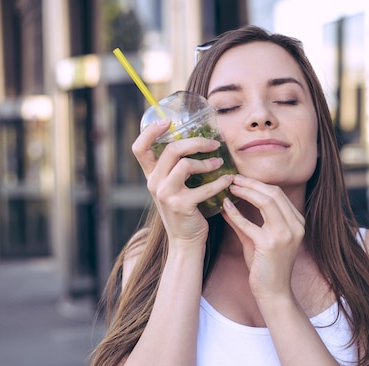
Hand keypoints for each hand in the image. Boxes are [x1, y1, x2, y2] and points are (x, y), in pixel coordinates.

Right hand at [132, 120, 233, 246]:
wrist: (185, 241)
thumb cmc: (185, 209)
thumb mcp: (174, 187)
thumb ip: (176, 167)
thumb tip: (198, 140)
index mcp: (151, 176)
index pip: (139, 148)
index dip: (150, 131)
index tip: (167, 121)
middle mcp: (154, 183)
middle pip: (171, 150)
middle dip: (195, 142)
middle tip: (214, 143)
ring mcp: (166, 195)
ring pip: (185, 165)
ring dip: (207, 162)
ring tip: (219, 163)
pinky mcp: (181, 206)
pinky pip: (204, 187)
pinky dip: (220, 182)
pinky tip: (228, 180)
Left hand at [221, 175, 305, 299]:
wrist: (274, 292)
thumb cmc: (265, 267)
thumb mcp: (256, 240)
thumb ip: (244, 222)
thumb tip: (227, 204)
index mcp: (297, 222)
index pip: (278, 194)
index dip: (259, 184)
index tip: (241, 180)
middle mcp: (295, 226)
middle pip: (274, 193)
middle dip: (252, 183)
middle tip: (233, 179)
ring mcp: (285, 234)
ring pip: (266, 201)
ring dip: (246, 192)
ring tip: (230, 188)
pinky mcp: (270, 244)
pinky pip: (249, 223)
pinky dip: (236, 214)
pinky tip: (224, 208)